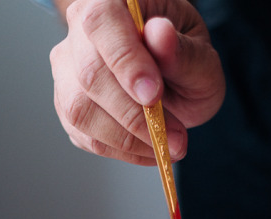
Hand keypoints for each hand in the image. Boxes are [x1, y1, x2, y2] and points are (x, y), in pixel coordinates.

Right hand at [50, 0, 225, 164]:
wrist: (175, 83)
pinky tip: (150, 148)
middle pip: (89, 75)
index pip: (102, 22)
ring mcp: (68, 69)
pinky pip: (87, 136)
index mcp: (113, 1)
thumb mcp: (202, 57)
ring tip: (168, 145)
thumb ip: (184, 51)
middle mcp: (80, 31)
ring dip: (129, 139)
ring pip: (80, 111)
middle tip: (175, 135)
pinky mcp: (68, 105)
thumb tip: (160, 35)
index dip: (125, 61)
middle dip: (134, 115)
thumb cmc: (187, 61)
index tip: (153, 95)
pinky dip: (123, 151)